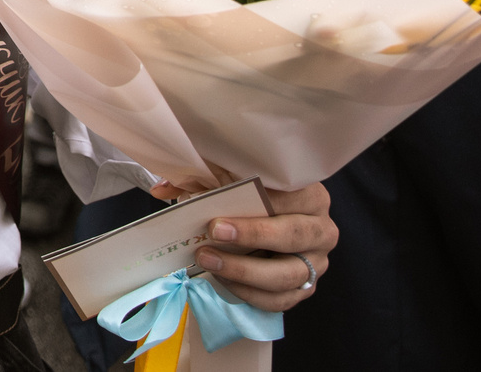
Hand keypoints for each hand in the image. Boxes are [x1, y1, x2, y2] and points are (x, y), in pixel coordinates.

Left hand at [154, 180, 337, 311]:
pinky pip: (280, 299)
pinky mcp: (306, 287)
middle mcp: (321, 229)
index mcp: (310, 194)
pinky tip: (222, 280)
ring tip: (206, 260)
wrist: (275, 223)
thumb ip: (200, 181)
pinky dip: (249, 293)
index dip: (254, 202)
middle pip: (292, 235)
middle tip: (213, 233)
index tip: (221, 211)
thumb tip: (159, 190)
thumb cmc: (252, 197)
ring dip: (243, 270)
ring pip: (287, 274)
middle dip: (251, 236)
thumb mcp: (230, 181)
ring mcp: (316, 262)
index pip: (288, 196)